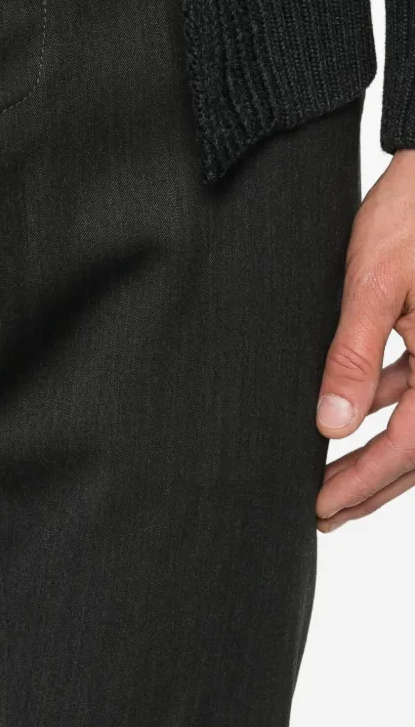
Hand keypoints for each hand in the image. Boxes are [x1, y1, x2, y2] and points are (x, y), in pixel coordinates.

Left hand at [316, 148, 414, 531]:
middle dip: (372, 484)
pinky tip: (347, 411)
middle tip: (322, 514)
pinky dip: (386, 402)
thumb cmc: (412, 211)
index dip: (365, 483)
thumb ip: (353, 356)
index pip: (411, 445)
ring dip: (378, 448)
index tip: (320, 508)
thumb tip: (330, 424)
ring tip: (327, 474)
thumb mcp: (373, 283)